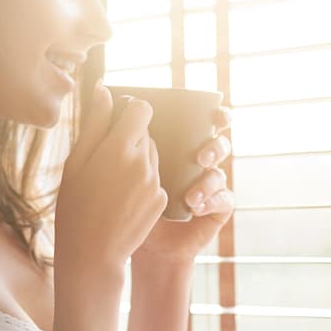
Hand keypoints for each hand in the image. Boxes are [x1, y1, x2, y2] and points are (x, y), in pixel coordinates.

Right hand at [57, 82, 167, 281]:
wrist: (92, 252)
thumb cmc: (75, 205)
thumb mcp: (76, 162)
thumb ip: (94, 123)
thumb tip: (103, 89)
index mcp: (119, 148)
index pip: (142, 109)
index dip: (130, 112)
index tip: (117, 123)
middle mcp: (143, 162)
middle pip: (146, 133)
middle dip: (130, 140)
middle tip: (106, 162)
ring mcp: (156, 182)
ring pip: (152, 156)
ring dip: (137, 161)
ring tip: (113, 185)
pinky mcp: (163, 199)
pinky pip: (155, 179)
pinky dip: (143, 183)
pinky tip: (124, 201)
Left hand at [133, 106, 234, 266]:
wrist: (141, 242)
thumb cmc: (127, 200)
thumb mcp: (121, 165)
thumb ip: (118, 131)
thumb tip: (105, 89)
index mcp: (181, 145)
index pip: (204, 123)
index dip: (216, 115)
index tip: (214, 115)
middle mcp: (200, 162)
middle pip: (220, 144)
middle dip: (216, 146)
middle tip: (201, 158)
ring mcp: (211, 185)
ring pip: (220, 173)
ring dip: (208, 181)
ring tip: (191, 196)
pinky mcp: (218, 207)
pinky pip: (225, 200)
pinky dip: (211, 201)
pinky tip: (195, 208)